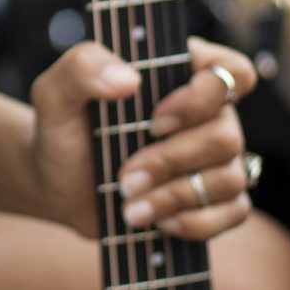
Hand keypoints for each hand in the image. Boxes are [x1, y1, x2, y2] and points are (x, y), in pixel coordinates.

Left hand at [24, 37, 259, 240]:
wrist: (59, 185)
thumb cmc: (63, 130)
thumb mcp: (55, 93)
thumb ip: (81, 68)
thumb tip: (128, 80)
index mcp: (179, 73)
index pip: (231, 70)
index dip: (203, 97)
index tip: (155, 120)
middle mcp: (209, 112)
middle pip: (226, 135)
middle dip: (171, 162)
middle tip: (124, 177)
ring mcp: (217, 158)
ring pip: (230, 178)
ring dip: (176, 197)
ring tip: (129, 206)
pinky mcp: (216, 199)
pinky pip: (235, 212)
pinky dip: (195, 222)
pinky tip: (156, 221)